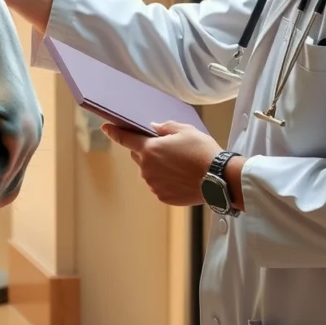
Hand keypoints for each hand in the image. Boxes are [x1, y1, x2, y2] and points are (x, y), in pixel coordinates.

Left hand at [102, 121, 230, 207]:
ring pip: (149, 172)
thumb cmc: (202, 152)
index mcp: (149, 149)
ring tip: (180, 166)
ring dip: (157, 167)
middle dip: (147, 151)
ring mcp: (153, 184)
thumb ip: (166, 128)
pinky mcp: (162, 196)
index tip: (106, 128)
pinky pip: (158, 185)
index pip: (125, 139)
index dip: (114, 132)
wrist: (219, 179)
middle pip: (139, 156)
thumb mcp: (186, 130)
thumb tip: (154, 128)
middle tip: (167, 150)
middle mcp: (146, 168)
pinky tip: (181, 177)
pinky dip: (166, 181)